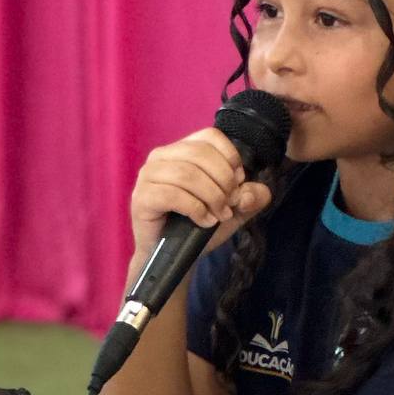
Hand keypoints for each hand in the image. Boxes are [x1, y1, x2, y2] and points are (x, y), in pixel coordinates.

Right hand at [128, 127, 273, 268]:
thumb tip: (251, 192)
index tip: (238, 183)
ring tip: (220, 216)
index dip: (230, 158)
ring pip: (187, 174)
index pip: (210, 136)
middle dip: (224, 181)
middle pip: (201, 154)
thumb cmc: (197, 227)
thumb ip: (251, 198)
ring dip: (211, 196)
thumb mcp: (233, 211)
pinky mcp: (142, 198)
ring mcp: (148, 176)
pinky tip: (204, 222)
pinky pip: (172, 195)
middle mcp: (162, 156)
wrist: (173, 258)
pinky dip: (195, 209)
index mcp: (182, 150)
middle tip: (230, 204)